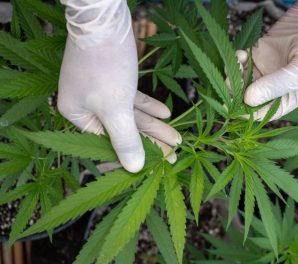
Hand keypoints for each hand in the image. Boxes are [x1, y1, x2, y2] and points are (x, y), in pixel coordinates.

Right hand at [58, 0, 180, 172]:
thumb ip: (125, 139)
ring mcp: (101, 92)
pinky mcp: (115, 80)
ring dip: (155, 125)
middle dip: (152, 141)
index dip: (138, 154)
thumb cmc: (105, 66)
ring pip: (132, 115)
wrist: (104, 20)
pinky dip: (149, 106)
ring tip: (177, 138)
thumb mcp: (115, 108)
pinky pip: (133, 99)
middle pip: (125, 130)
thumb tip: (134, 168)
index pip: (110, 144)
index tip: (160, 163)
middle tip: (175, 155)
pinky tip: (166, 114)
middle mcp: (87, 106)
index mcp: (78, 116)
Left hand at [239, 0, 297, 119]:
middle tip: (228, 84)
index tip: (232, 108)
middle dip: (236, 93)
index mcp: (290, 97)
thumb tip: (248, 100)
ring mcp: (267, 68)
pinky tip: (240, 54)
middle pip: (249, 97)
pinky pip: (243, 61)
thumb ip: (276, 85)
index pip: (264, 113)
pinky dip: (237, 60)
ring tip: (234, 66)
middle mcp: (276, 86)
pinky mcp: (261, 50)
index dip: (247, 113)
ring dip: (234, 76)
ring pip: (242, 79)